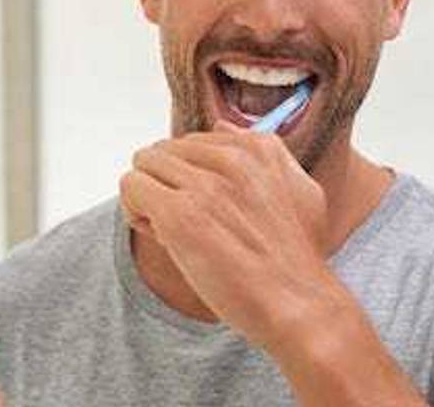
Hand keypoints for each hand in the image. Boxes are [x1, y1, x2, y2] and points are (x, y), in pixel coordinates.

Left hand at [120, 121, 336, 350]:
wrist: (299, 305)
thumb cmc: (297, 259)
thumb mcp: (301, 192)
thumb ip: (268, 153)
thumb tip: (223, 127)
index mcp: (258, 149)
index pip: (193, 142)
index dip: (191, 176)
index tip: (206, 208)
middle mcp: (230, 159)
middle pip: (164, 151)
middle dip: (166, 184)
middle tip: (186, 223)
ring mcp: (204, 185)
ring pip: (143, 165)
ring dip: (149, 198)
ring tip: (172, 231)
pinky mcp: (179, 214)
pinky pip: (132, 187)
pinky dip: (136, 212)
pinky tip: (162, 238)